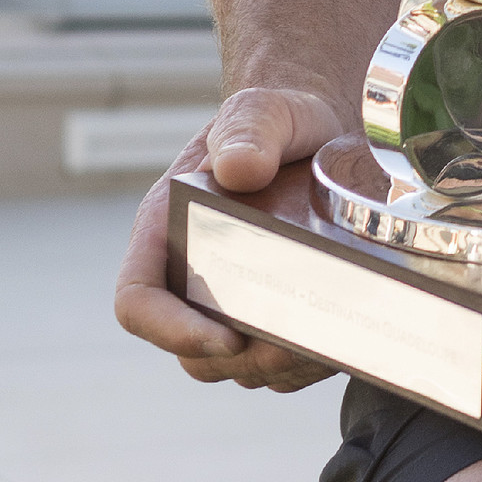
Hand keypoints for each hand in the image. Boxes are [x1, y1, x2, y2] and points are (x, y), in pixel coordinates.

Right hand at [114, 87, 344, 392]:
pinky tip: (343, 339)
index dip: (171, 331)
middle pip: (191, 353)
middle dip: (241, 359)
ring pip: (237, 368)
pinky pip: (278, 367)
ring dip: (278, 367)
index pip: (138, 301)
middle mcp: (190, 275)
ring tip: (326, 340)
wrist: (320, 130)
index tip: (226, 338)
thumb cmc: (279, 122)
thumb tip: (238, 168)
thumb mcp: (264, 113)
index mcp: (165, 230)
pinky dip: (306, 365)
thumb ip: (250, 129)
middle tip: (295, 342)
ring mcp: (230, 302)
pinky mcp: (271, 317)